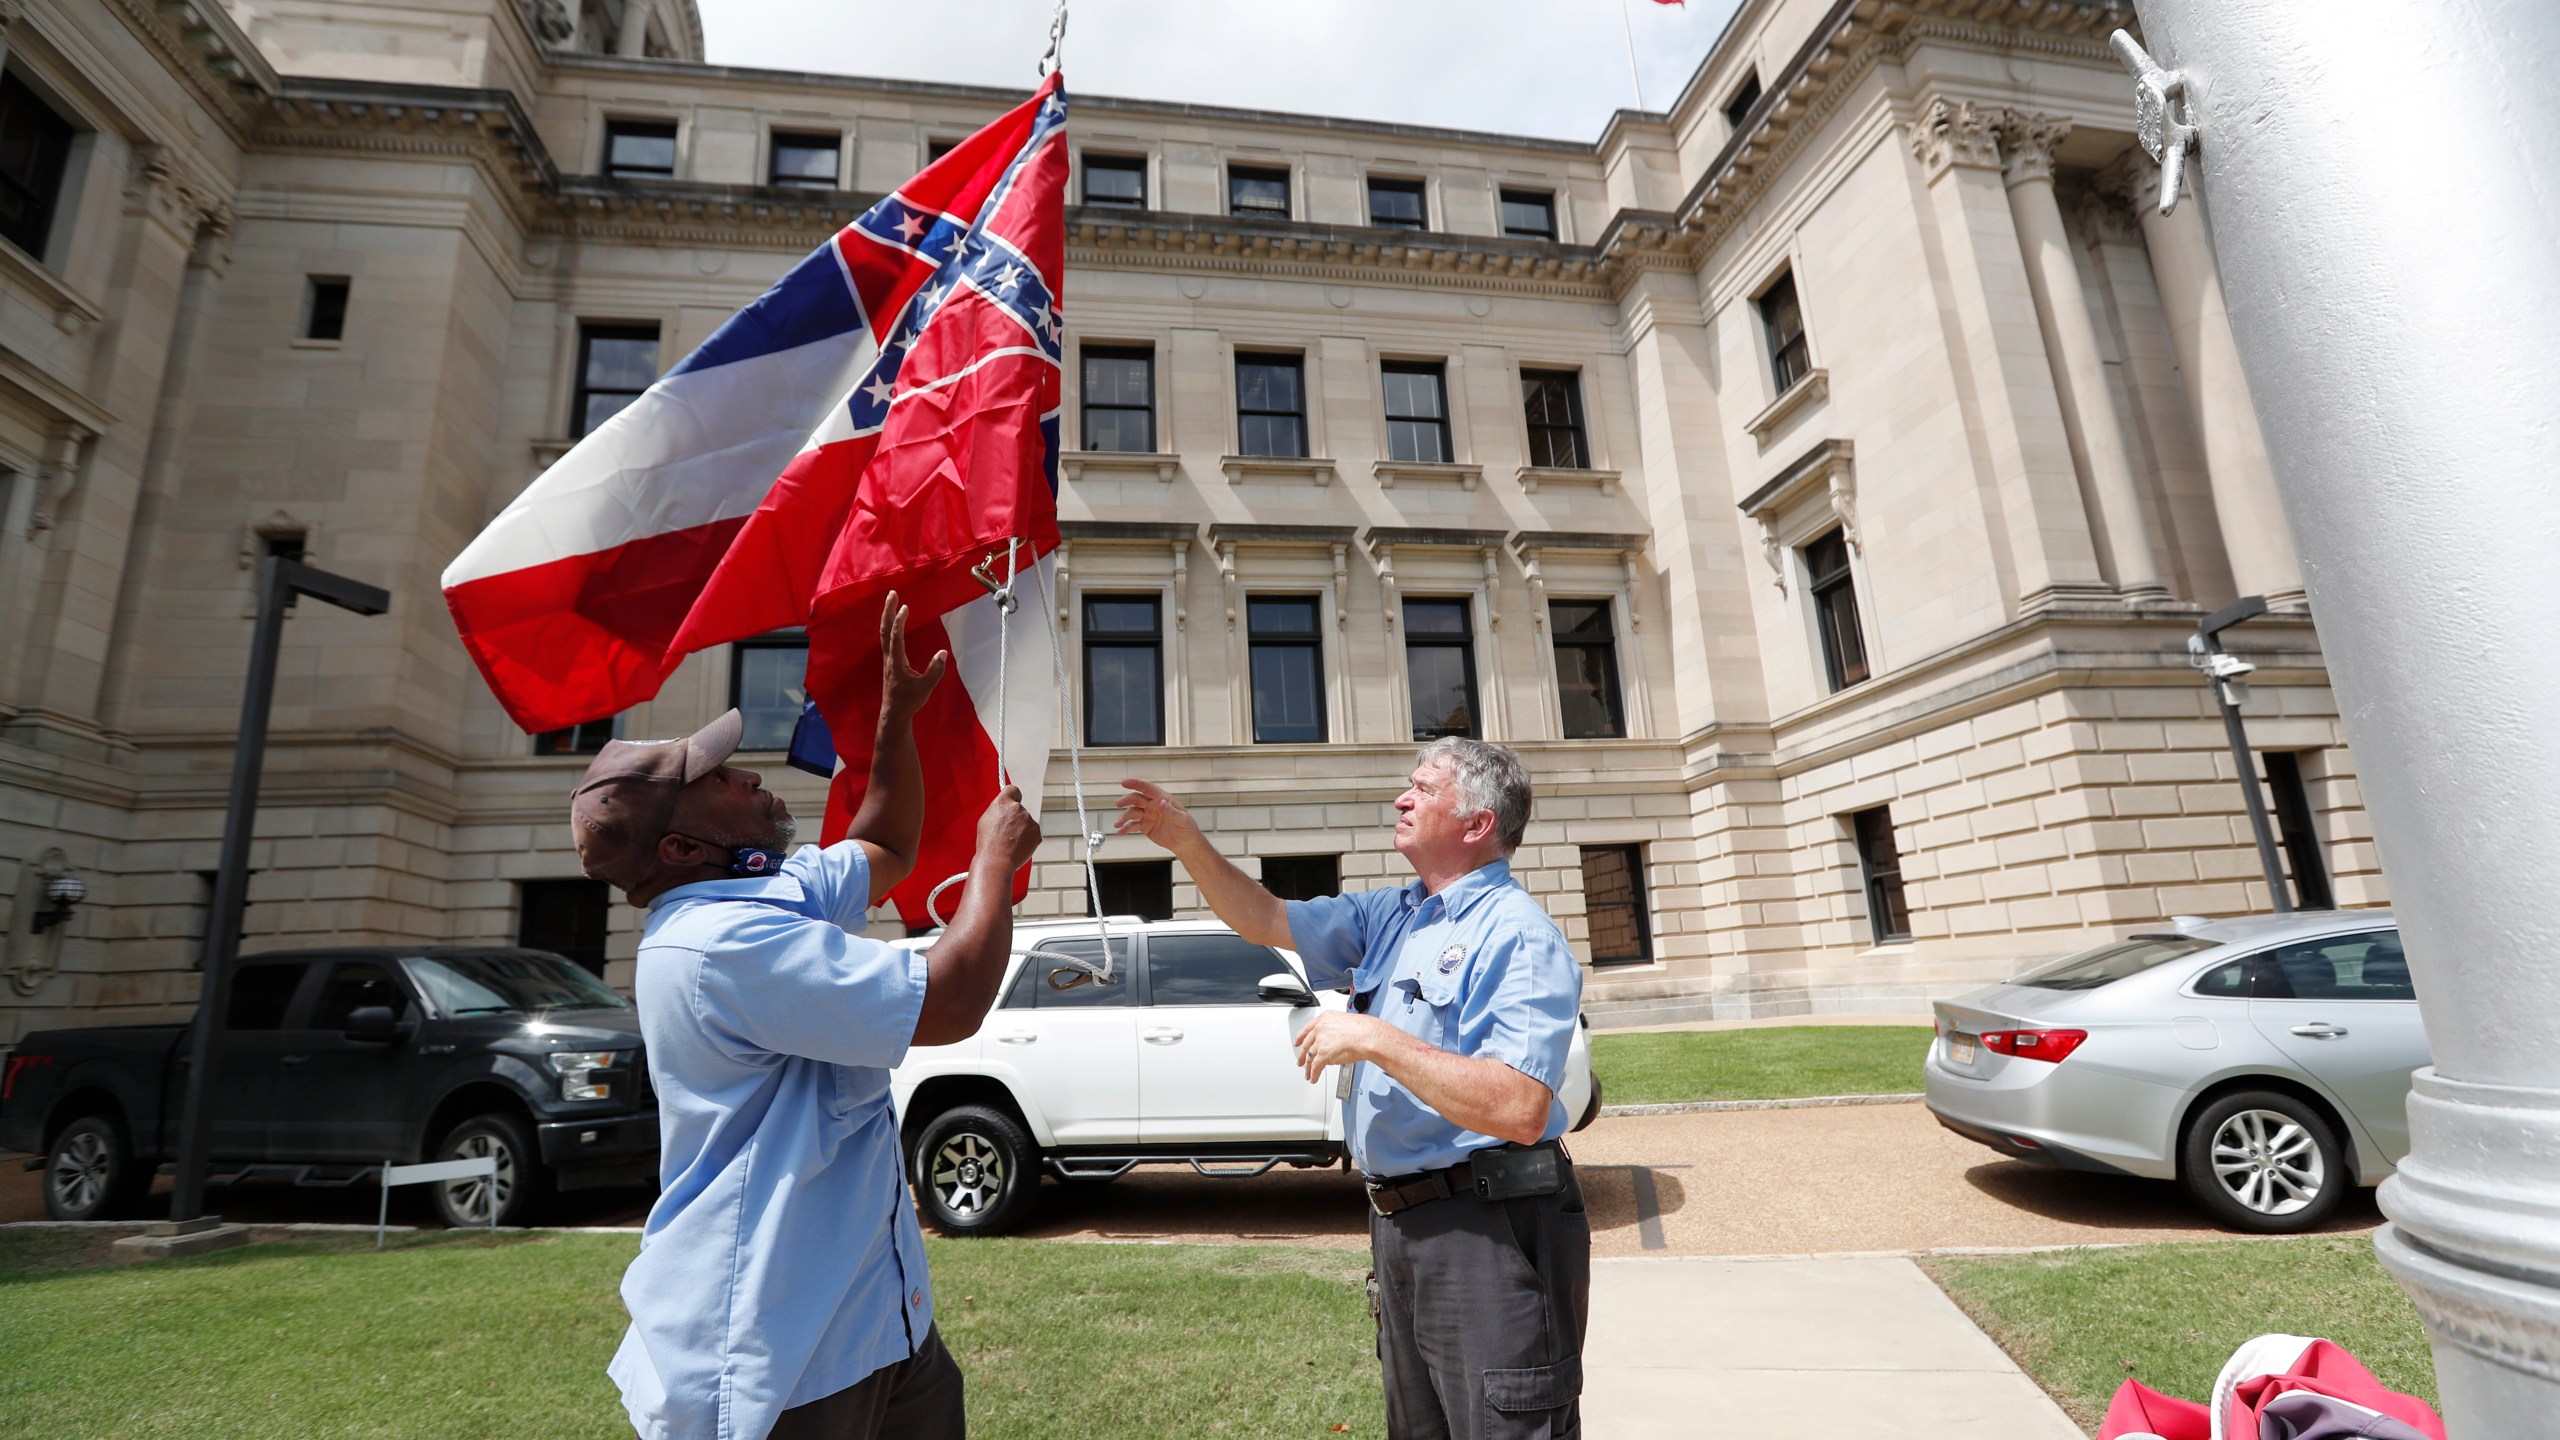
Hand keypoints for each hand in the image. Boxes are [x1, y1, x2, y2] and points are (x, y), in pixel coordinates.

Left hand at [880, 592, 948, 719]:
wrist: (894, 712)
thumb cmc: (909, 700)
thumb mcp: (925, 687)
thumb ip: (935, 670)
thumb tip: (943, 653)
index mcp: (896, 662)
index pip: (896, 638)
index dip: (899, 622)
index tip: (904, 607)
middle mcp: (889, 657)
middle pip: (885, 630)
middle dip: (888, 611)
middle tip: (892, 594)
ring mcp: (887, 659)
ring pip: (884, 633)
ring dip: (887, 616)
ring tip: (891, 601)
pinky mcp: (889, 661)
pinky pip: (887, 639)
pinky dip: (889, 626)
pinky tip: (892, 622)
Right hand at [976, 785, 1041, 870]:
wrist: (996, 861)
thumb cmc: (988, 843)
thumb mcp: (986, 819)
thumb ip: (998, 809)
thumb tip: (1005, 807)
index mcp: (1003, 802)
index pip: (1013, 790)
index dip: (1013, 796)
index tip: (1014, 801)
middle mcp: (1018, 808)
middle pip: (1020, 809)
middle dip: (1016, 818)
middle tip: (1006, 831)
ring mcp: (1029, 820)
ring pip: (1027, 822)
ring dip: (1022, 829)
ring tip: (1009, 842)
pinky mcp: (1037, 833)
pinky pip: (1033, 833)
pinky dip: (1028, 839)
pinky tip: (1017, 846)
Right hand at [1113, 779, 1202, 852]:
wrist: (1185, 843)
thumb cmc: (1187, 828)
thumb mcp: (1182, 819)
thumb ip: (1171, 811)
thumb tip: (1162, 802)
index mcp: (1162, 799)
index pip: (1148, 788)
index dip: (1136, 784)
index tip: (1124, 782)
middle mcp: (1153, 805)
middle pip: (1136, 799)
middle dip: (1126, 800)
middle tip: (1118, 804)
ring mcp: (1148, 816)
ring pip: (1132, 813)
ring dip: (1123, 817)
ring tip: (1117, 824)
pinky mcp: (1145, 826)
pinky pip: (1133, 825)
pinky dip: (1125, 828)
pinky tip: (1120, 832)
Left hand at [1293, 1011, 1397, 1083]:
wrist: (1368, 1036)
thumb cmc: (1364, 1029)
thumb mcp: (1345, 1021)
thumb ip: (1334, 1029)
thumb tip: (1333, 1038)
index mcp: (1324, 1018)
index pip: (1307, 1028)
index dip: (1300, 1037)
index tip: (1297, 1042)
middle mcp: (1320, 1029)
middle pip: (1306, 1044)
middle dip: (1302, 1055)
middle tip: (1300, 1061)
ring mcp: (1321, 1042)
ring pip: (1310, 1057)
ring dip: (1308, 1067)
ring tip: (1307, 1073)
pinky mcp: (1324, 1055)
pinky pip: (1315, 1067)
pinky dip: (1314, 1074)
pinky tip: (1313, 1078)